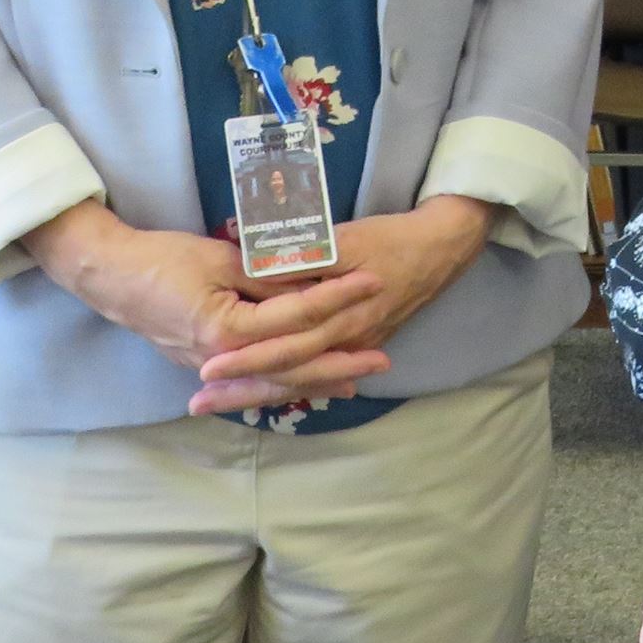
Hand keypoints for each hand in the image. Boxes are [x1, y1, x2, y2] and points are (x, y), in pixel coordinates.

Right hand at [22, 201, 389, 411]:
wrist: (113, 277)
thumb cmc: (165, 259)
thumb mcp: (222, 258)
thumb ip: (269, 273)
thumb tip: (317, 277)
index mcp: (227, 329)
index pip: (297, 316)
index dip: (338, 295)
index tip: (374, 281)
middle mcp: (222, 357)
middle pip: (292, 366)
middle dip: (340, 363)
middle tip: (382, 360)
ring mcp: (212, 365)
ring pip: (275, 381)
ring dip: (317, 381)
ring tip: (356, 380)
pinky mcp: (207, 363)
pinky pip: (256, 381)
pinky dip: (286, 384)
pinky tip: (309, 386)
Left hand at [190, 195, 491, 413]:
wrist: (442, 247)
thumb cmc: (392, 239)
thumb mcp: (347, 240)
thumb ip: (305, 257)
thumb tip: (258, 265)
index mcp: (340, 317)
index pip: (285, 347)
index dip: (246, 360)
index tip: (207, 369)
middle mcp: (347, 341)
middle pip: (286, 373)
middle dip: (242, 389)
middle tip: (199, 402)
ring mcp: (356, 347)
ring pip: (301, 379)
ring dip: (260, 392)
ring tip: (221, 403)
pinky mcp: (362, 343)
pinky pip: (320, 373)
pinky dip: (291, 384)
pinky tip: (267, 393)